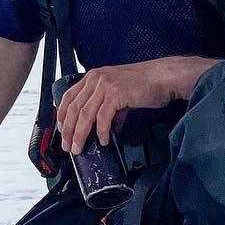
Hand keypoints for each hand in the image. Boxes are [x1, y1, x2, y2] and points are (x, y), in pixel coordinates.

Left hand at [55, 59, 202, 154]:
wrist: (163, 77)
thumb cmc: (143, 85)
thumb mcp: (118, 93)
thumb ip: (108, 109)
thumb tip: (104, 130)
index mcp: (93, 77)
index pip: (68, 96)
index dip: (61, 115)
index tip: (61, 130)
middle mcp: (95, 79)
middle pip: (73, 107)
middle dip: (68, 129)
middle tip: (67, 145)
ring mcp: (105, 85)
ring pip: (85, 114)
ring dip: (80, 134)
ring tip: (79, 147)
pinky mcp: (116, 93)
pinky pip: (103, 117)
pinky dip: (101, 131)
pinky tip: (103, 141)